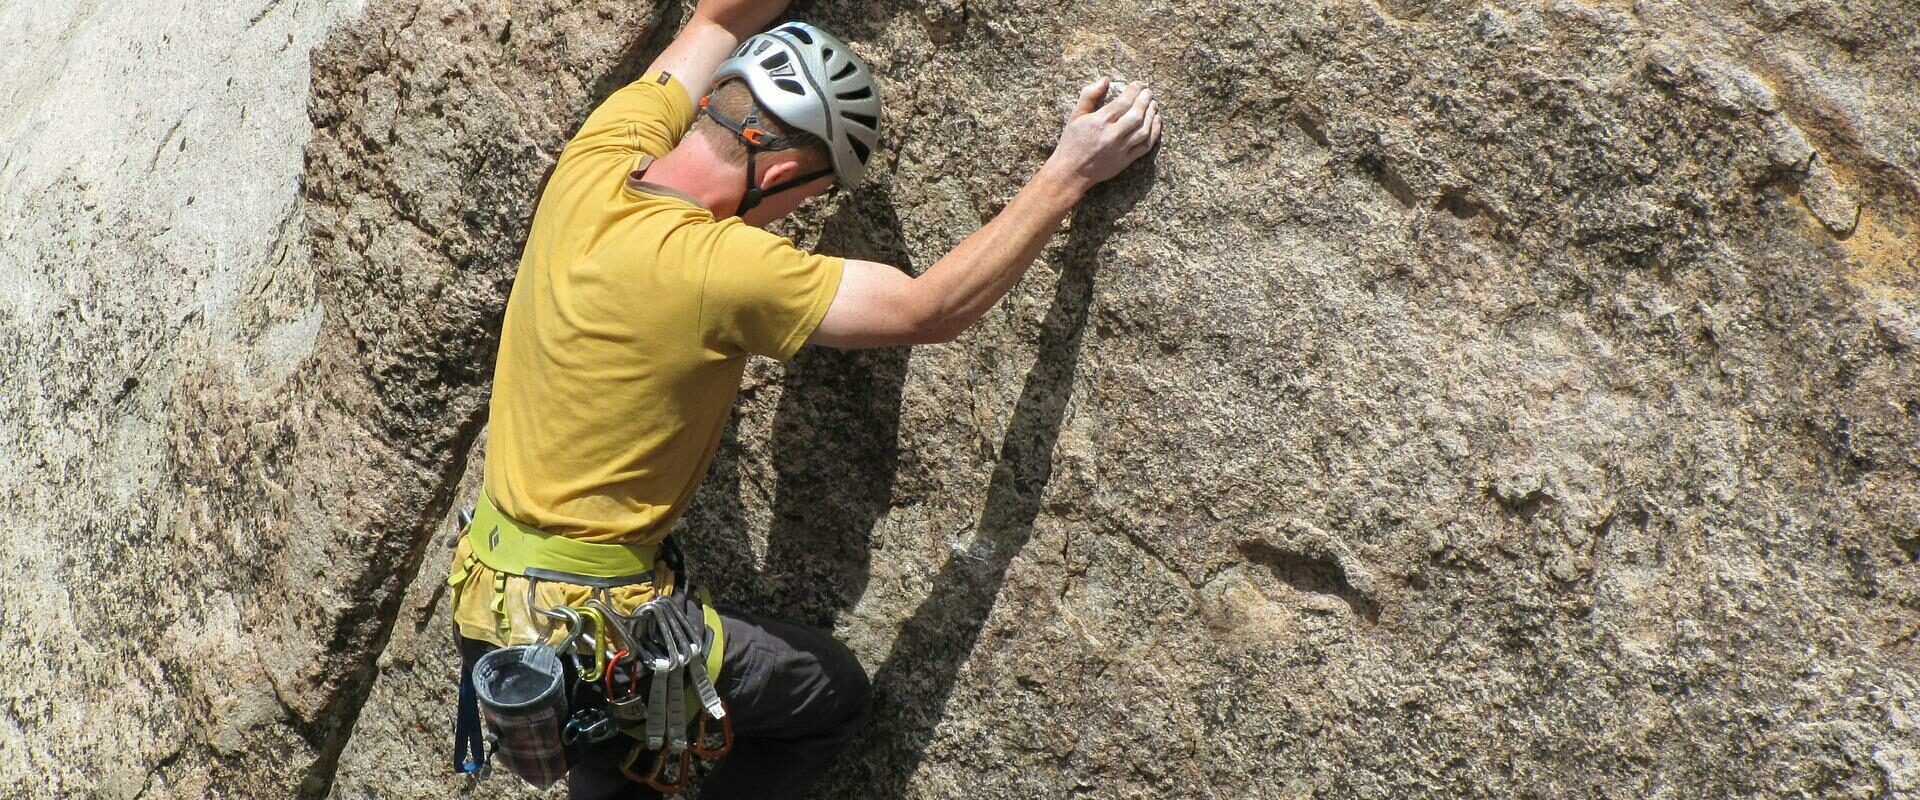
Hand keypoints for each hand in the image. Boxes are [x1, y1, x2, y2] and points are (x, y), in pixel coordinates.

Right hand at [1042, 77, 1162, 190]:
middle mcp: (1111, 135)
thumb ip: (1089, 95)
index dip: (1134, 90)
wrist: (1071, 172)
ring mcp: (1120, 149)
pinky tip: (1156, 121)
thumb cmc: (1072, 142)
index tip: (1139, 84)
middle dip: (1145, 100)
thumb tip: (1105, 79)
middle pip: (1136, 114)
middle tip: (1149, 92)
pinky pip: (1145, 146)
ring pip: (1143, 129)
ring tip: (1153, 104)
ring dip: (1151, 114)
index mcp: (1098, 122)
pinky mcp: (1125, 161)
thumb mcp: (1075, 116)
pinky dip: (1154, 132)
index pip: (1123, 102)